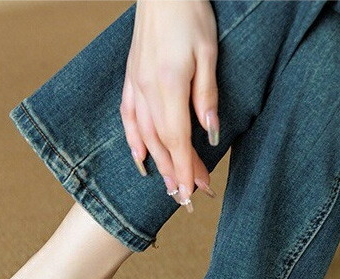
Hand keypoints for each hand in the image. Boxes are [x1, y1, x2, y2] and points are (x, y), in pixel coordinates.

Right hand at [121, 0, 219, 210]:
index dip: (185, 169)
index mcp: (169, 85)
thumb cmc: (190, 14)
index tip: (194, 191)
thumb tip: (210, 134)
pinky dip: (134, 144)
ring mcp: (135, 88)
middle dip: (175, 174)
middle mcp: (147, 92)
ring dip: (159, 165)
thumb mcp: (209, 52)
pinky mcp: (130, 81)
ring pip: (145, 137)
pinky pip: (128, 121)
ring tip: (170, 187)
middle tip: (189, 198)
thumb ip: (207, 95)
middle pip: (162, 144)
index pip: (178, 139)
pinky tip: (142, 160)